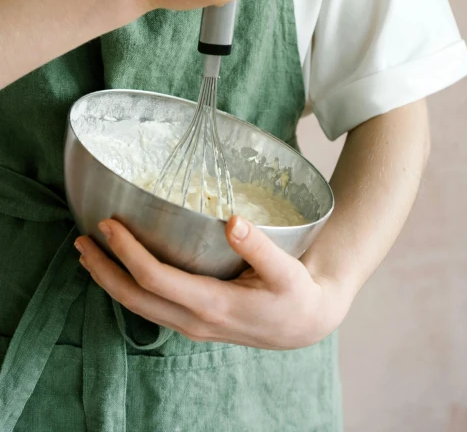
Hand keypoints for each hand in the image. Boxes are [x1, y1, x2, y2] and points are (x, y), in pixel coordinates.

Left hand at [74, 215, 351, 349]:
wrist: (306, 325)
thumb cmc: (296, 294)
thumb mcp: (286, 271)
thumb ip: (260, 247)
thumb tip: (234, 221)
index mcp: (213, 304)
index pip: (155, 279)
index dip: (128, 253)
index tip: (108, 225)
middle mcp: (194, 320)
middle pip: (134, 298)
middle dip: (103, 270)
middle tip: (80, 240)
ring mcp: (191, 324)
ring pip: (137, 306)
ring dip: (109, 281)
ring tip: (88, 254)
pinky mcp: (193, 321)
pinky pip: (150, 306)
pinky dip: (127, 287)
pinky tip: (121, 270)